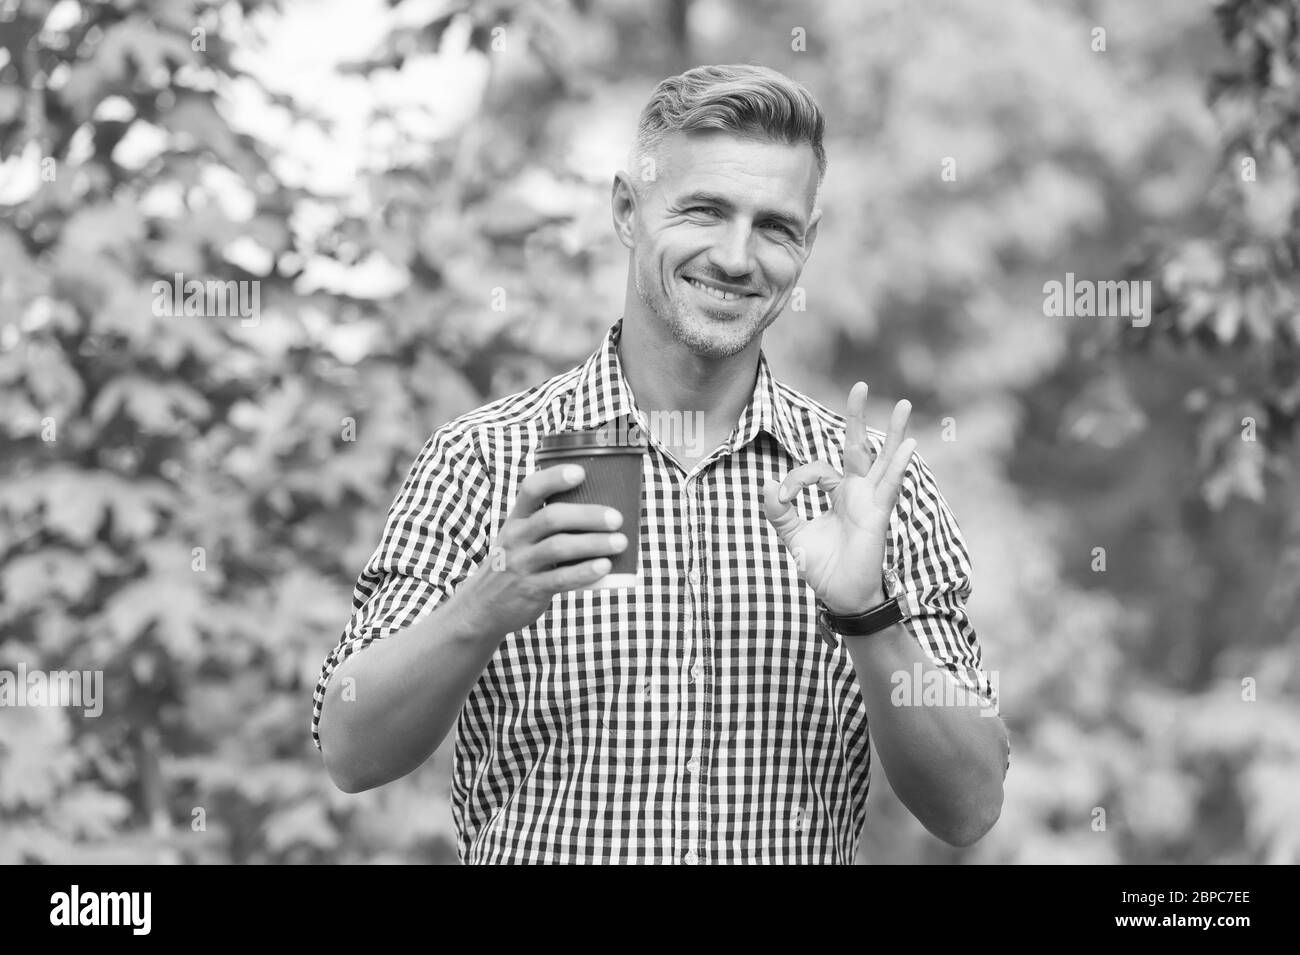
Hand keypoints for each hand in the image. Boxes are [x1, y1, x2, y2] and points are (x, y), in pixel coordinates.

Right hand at [459, 465, 627, 634]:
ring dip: (593, 543)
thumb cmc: (514, 563)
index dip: (554, 478)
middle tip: (617, 518)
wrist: (481, 606)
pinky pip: (559, 579)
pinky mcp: (529, 589)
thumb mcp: (520, 537)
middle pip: (551, 518)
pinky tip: (604, 567)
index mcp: (517, 518)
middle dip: (587, 515)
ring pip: (558, 548)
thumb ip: (548, 523)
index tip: (580, 472)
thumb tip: (602, 509)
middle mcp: (516, 537)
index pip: (530, 489)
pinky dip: (584, 572)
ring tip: (620, 542)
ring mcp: (521, 564)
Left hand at [762, 381, 915, 615]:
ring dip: (893, 432)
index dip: (795, 480)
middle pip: (857, 446)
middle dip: (857, 417)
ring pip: (882, 460)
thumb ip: (780, 511)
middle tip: (860, 385)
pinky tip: (909, 445)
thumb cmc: (824, 568)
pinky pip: (889, 486)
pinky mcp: (878, 514)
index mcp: (837, 493)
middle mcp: (857, 492)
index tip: (782, 498)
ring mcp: (870, 501)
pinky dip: (898, 465)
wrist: (841, 597)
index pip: (815, 469)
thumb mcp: (795, 536)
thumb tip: (768, 485)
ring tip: (905, 404)